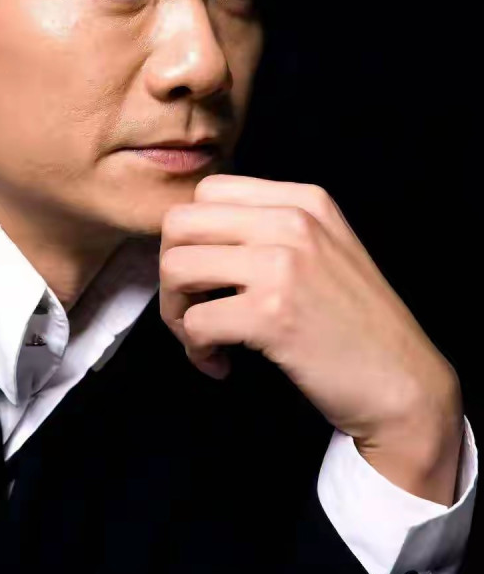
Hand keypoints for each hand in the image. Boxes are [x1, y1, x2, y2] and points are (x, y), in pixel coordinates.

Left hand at [159, 174, 463, 504]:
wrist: (404, 382)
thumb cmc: (355, 323)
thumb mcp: (323, 248)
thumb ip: (269, 228)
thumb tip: (195, 236)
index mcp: (302, 200)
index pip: (207, 191)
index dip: (190, 237)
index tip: (202, 275)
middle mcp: (291, 221)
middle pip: (179, 223)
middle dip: (170, 271)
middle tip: (190, 308)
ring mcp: (282, 264)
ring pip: (176, 267)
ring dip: (176, 312)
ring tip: (203, 339)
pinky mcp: (272, 314)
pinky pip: (195, 321)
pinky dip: (197, 350)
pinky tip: (221, 364)